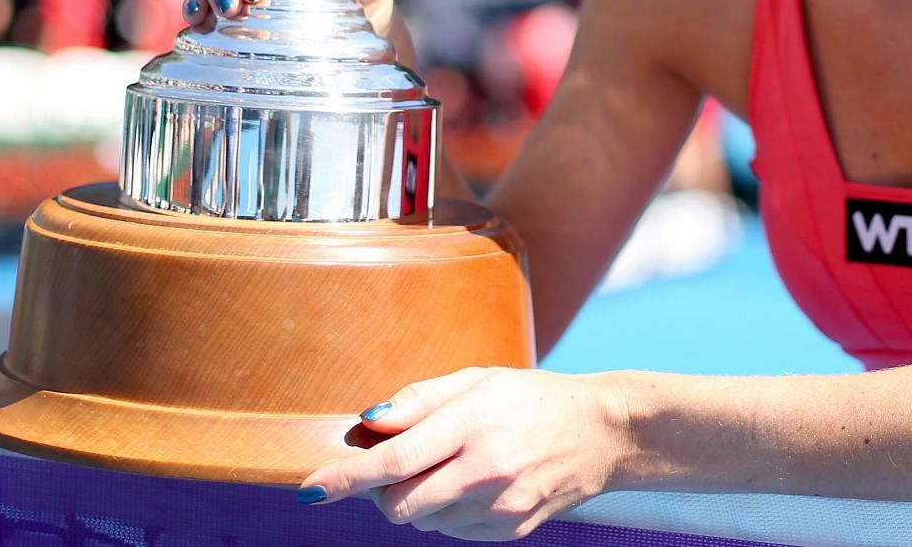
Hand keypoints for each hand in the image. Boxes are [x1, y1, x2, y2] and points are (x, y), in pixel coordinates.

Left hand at [299, 369, 629, 539]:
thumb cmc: (533, 398)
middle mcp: (486, 471)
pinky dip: (446, 511)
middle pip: (400, 504)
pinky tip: (473, 483)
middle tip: (397, 463)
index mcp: (474, 423)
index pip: (395, 459)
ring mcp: (499, 508)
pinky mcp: (508, 532)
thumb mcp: (479, 379)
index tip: (309, 490)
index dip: (346, 478)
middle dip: (383, 490)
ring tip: (450, 464)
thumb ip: (420, 400)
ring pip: (423, 521)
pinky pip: (451, 531)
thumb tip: (368, 422)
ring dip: (417, 498)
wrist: (602, 434)